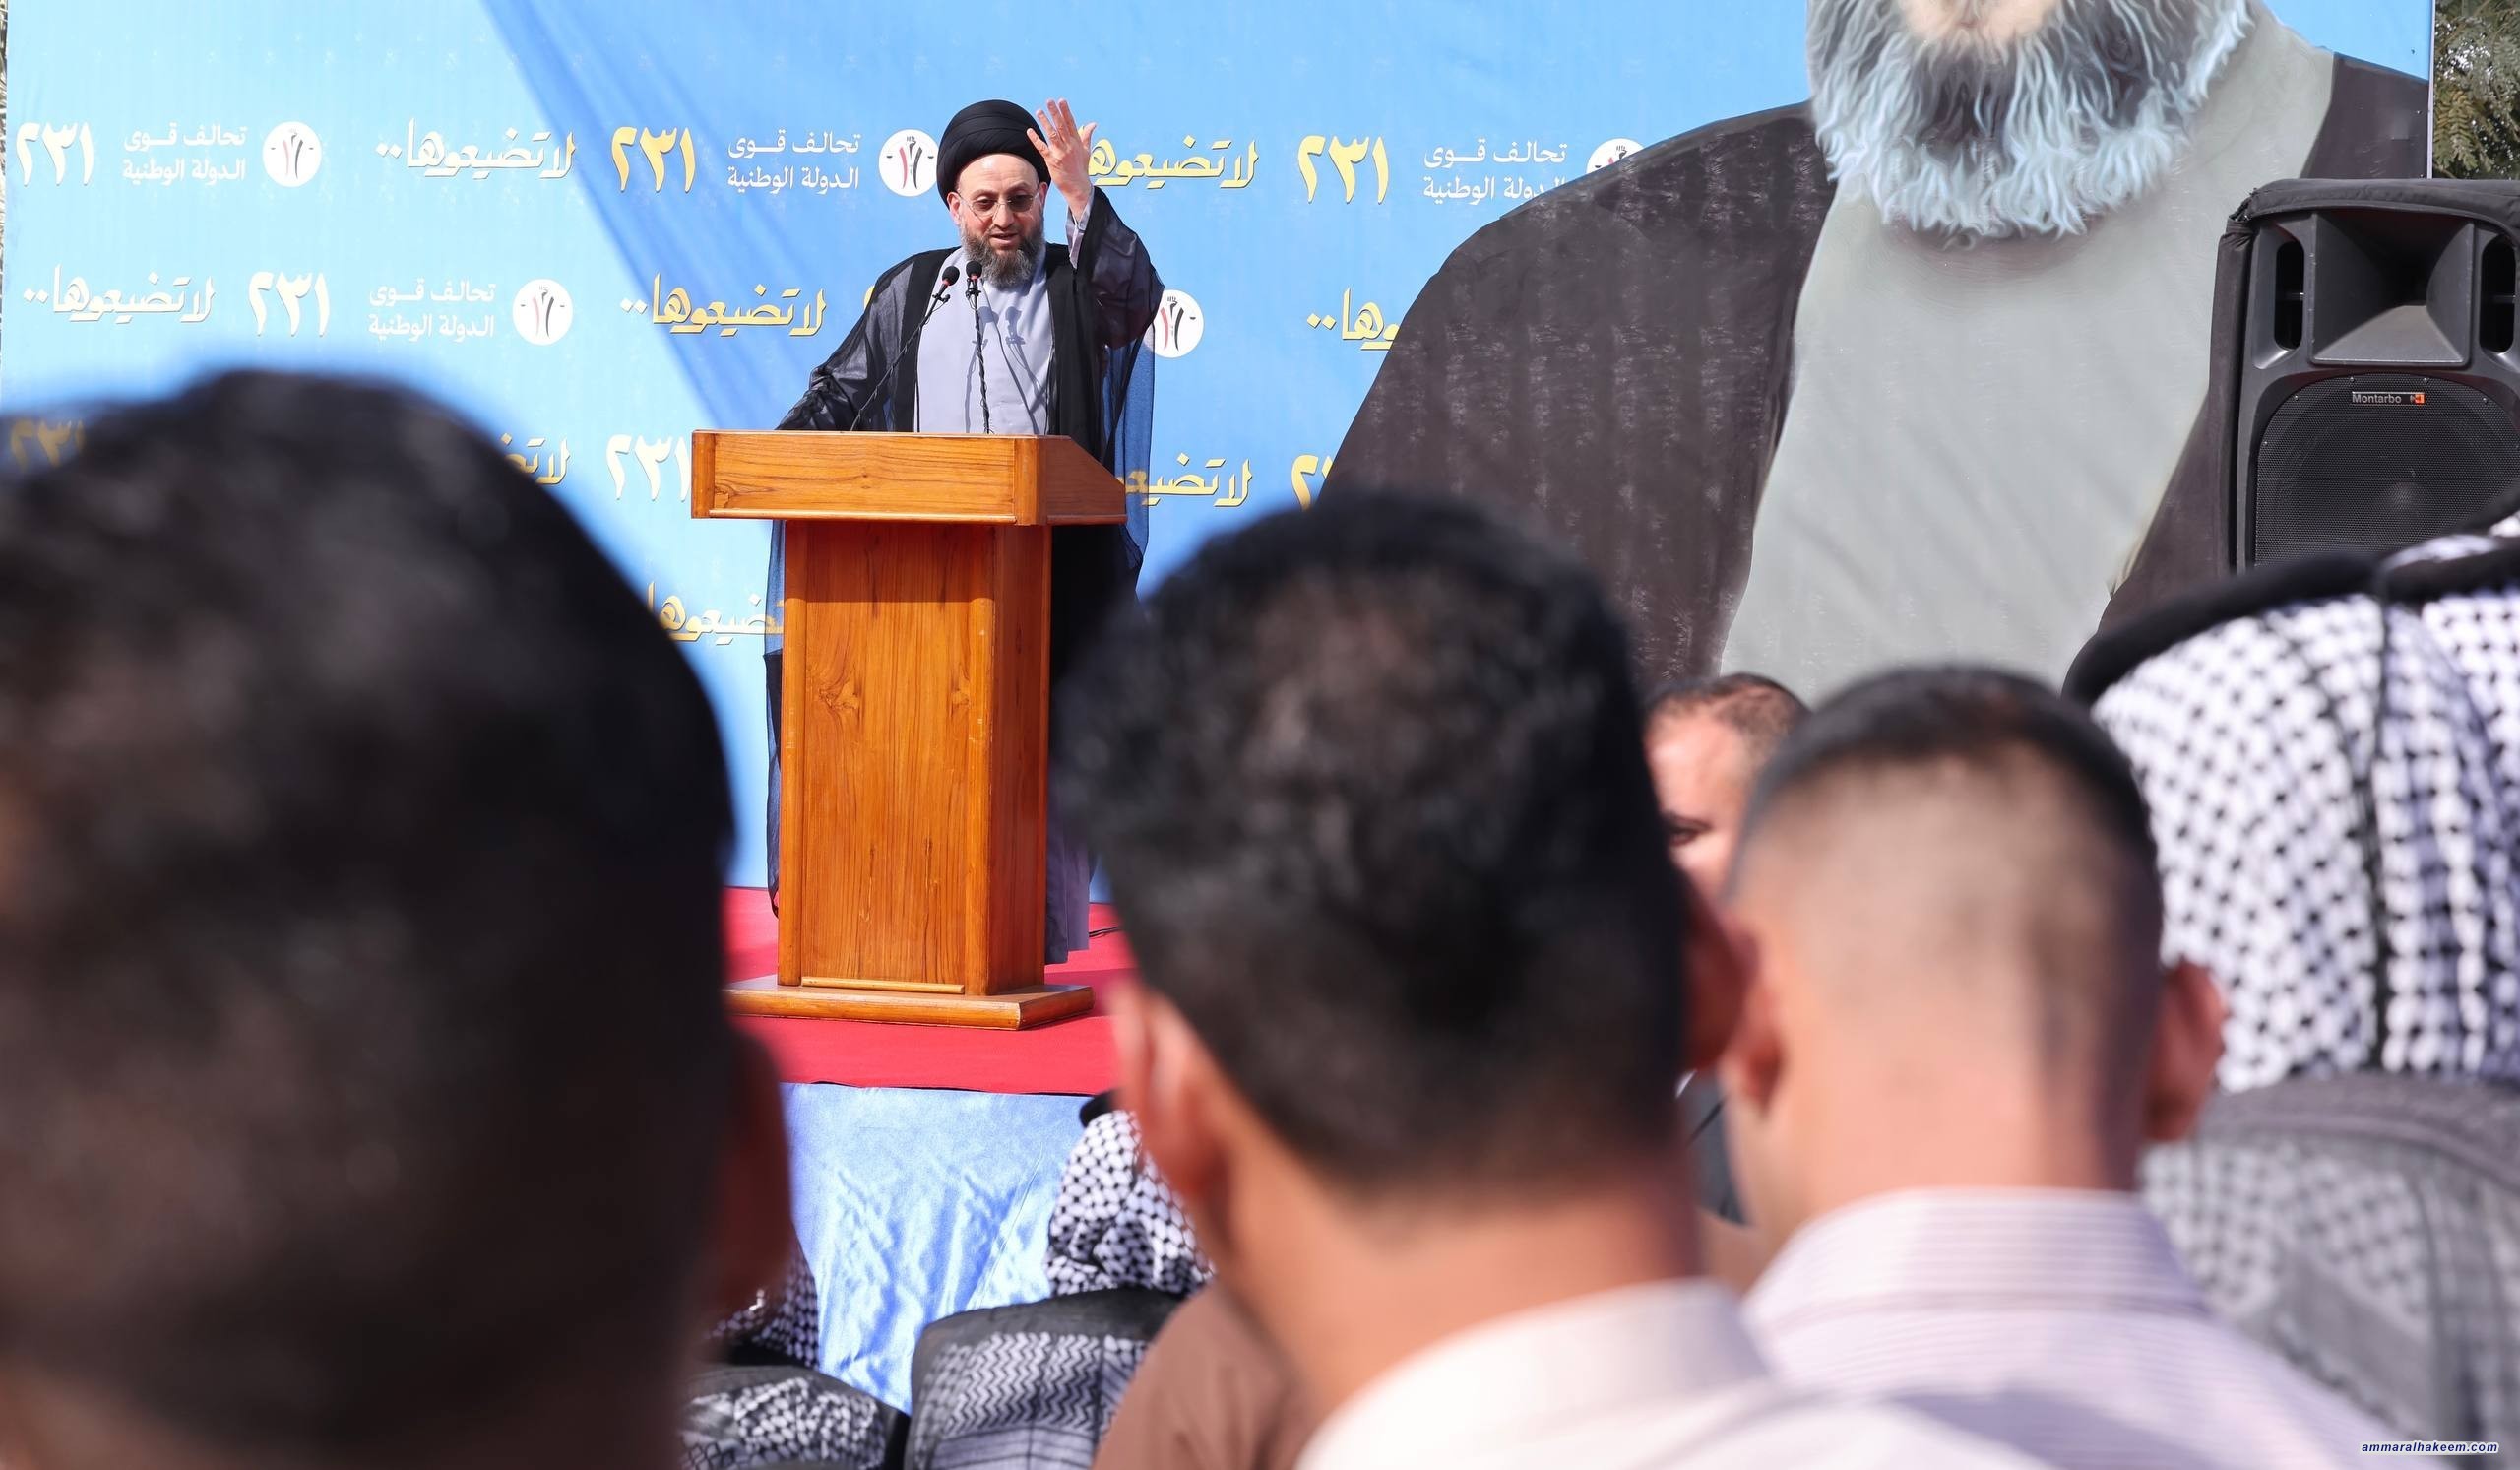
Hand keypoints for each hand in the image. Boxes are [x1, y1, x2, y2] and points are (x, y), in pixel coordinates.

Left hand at [1027, 99, 1097, 218]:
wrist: (1078, 187)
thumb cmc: (1082, 169)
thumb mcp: (1087, 151)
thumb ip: (1087, 136)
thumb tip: (1093, 124)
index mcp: (1077, 142)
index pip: (1071, 123)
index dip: (1066, 112)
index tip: (1062, 101)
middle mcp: (1069, 146)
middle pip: (1061, 126)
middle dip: (1055, 113)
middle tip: (1050, 101)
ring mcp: (1060, 153)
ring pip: (1052, 134)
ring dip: (1045, 122)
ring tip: (1039, 111)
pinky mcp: (1052, 161)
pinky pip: (1042, 148)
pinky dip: (1035, 139)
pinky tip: (1029, 131)